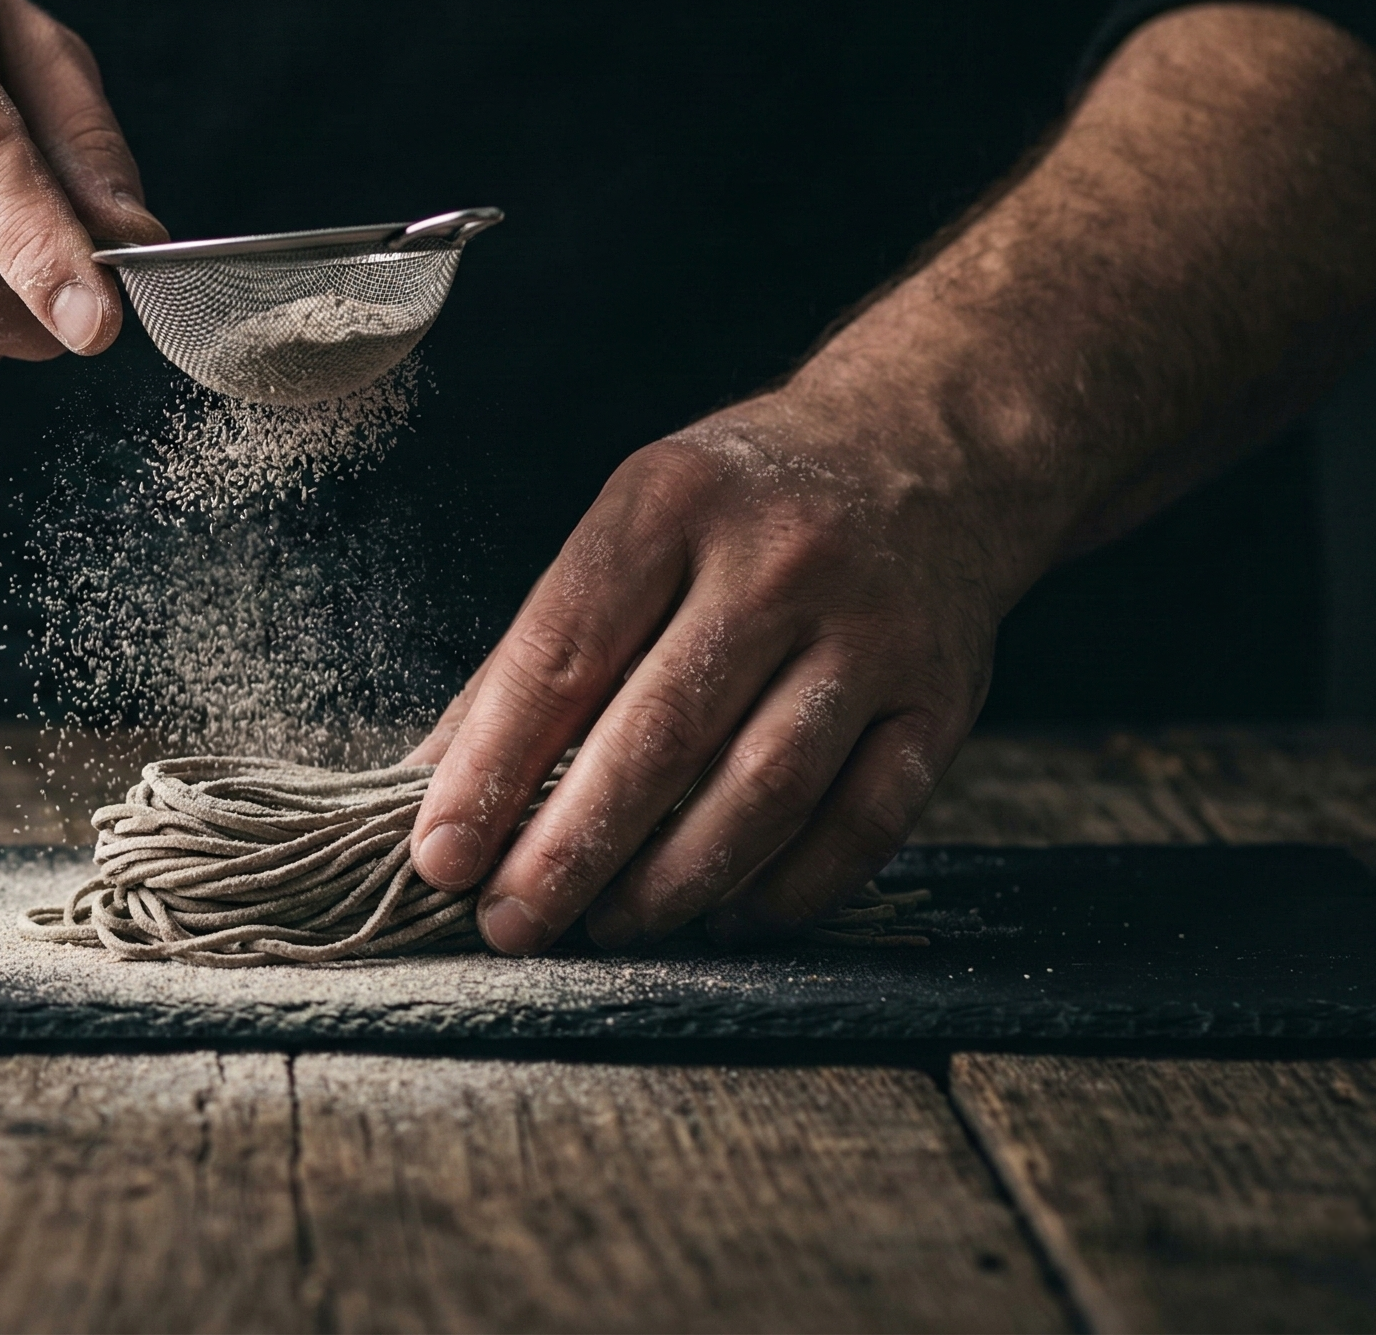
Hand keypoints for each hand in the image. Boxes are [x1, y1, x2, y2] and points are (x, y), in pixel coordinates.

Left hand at [402, 388, 1037, 952]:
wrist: (924, 447)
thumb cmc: (740, 507)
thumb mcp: (629, 528)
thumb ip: (534, 656)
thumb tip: (432, 787)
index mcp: (668, 506)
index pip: (562, 655)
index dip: (493, 769)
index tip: (441, 857)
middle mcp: (776, 561)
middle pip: (659, 733)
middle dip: (571, 848)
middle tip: (510, 922)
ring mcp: (871, 631)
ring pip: (763, 787)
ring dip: (673, 881)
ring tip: (607, 928)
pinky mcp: (943, 697)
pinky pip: (866, 820)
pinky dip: (790, 888)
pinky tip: (727, 918)